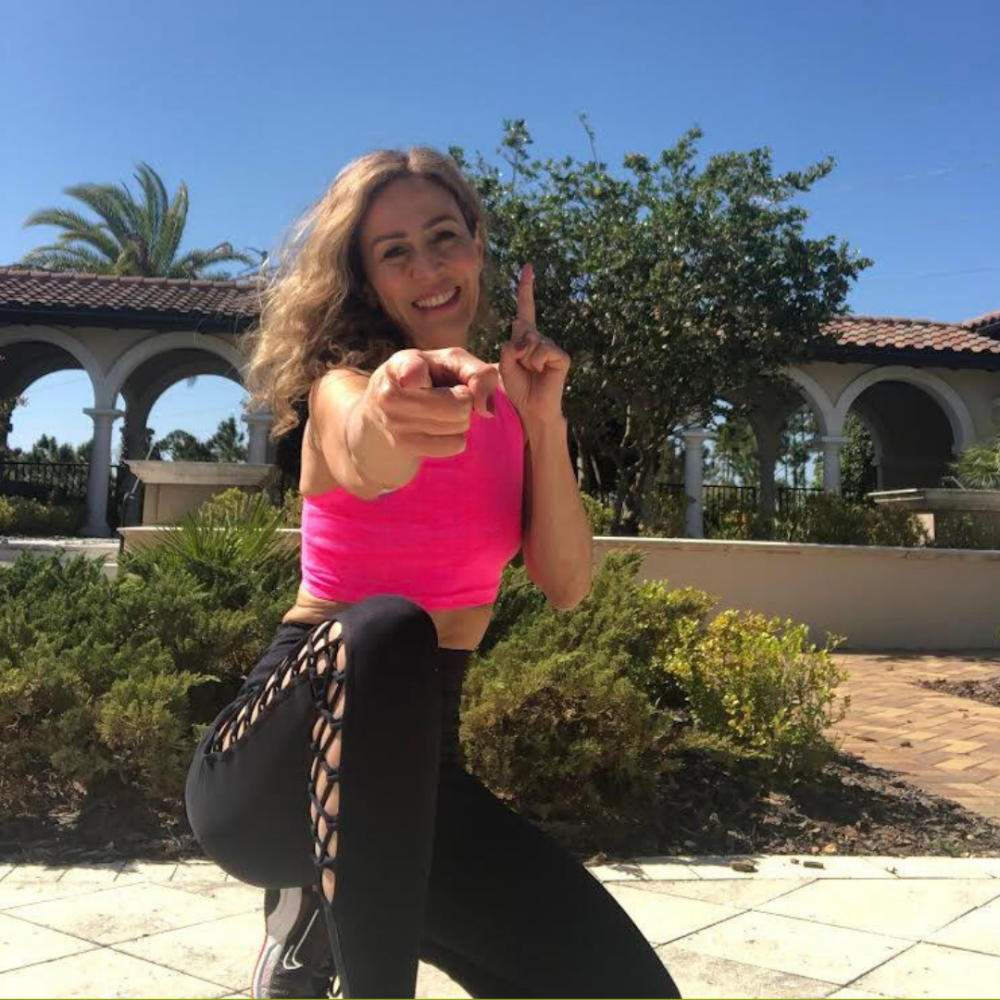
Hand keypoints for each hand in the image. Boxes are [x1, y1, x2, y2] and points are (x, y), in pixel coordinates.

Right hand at [367, 347, 499, 457]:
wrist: (387, 405)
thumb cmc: (429, 375)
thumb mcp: (452, 362)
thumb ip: (478, 374)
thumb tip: (485, 409)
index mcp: (401, 364)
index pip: (411, 372)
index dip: (414, 374)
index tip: (411, 380)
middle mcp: (391, 394)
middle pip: (458, 406)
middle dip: (465, 401)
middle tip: (451, 395)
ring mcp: (395, 423)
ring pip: (458, 426)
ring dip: (461, 419)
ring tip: (443, 408)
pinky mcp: (404, 446)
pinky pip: (454, 445)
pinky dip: (456, 437)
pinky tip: (440, 426)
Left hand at [496, 264, 570, 426]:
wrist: (531, 408)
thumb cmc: (518, 387)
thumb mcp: (504, 364)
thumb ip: (510, 346)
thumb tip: (527, 339)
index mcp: (525, 337)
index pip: (525, 309)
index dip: (526, 288)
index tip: (528, 267)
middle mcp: (540, 338)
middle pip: (521, 328)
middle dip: (515, 348)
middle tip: (521, 366)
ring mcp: (551, 347)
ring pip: (531, 341)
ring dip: (525, 359)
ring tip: (531, 372)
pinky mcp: (561, 356)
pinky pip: (543, 350)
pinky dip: (537, 361)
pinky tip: (541, 372)